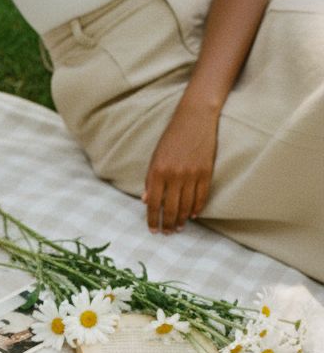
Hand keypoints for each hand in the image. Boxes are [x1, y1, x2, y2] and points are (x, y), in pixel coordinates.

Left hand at [142, 101, 218, 233]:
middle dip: (167, 224)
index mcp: (158, 171)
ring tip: (179, 227)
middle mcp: (174, 175)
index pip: (153, 203)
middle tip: (167, 233)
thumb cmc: (171, 138)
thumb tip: (146, 201)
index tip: (153, 230)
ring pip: (186, 206)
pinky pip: (201, 197)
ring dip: (181, 219)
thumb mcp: (155, 157)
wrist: (194, 119)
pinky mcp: (206, 172)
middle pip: (170, 208)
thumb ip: (151, 180)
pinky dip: (196, 208)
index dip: (152, 219)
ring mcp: (191, 175)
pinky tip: (192, 215)